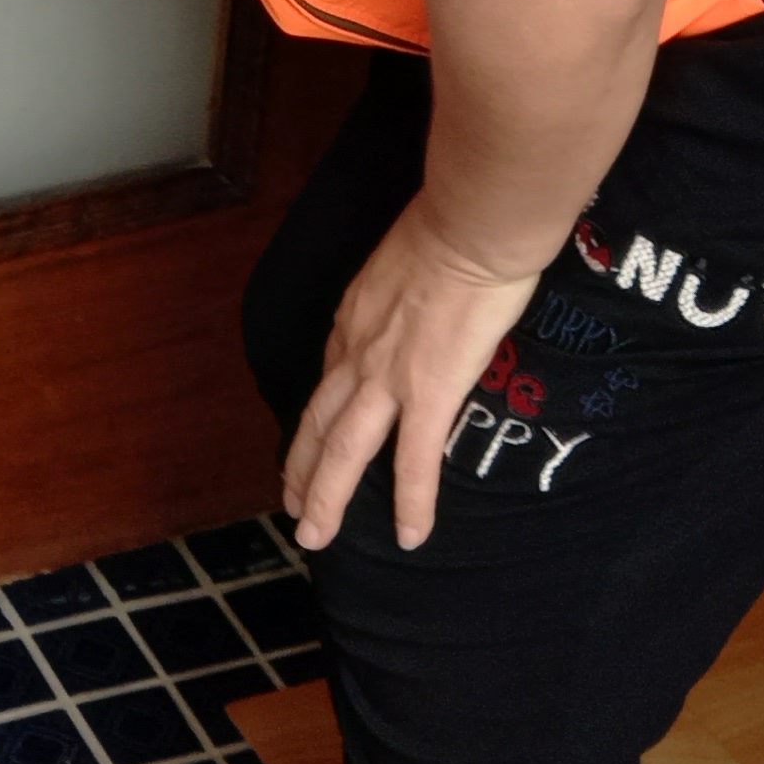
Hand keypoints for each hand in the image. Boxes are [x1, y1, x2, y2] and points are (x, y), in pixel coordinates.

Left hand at [281, 199, 548, 552]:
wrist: (470, 227)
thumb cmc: (453, 228)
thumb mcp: (408, 261)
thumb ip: (405, 293)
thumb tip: (423, 301)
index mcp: (353, 320)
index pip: (326, 383)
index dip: (311, 422)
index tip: (304, 448)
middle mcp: (356, 353)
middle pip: (317, 424)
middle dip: (300, 471)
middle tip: (293, 511)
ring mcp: (387, 377)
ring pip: (343, 450)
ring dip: (326, 498)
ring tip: (316, 536)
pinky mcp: (429, 393)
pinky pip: (414, 461)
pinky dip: (410, 503)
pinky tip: (410, 535)